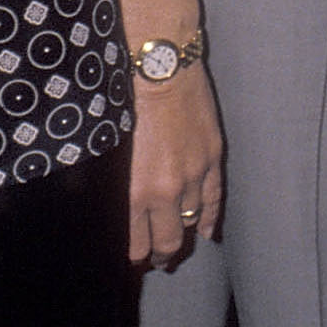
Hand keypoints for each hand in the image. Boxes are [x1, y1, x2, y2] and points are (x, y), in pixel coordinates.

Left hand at [126, 65, 224, 266]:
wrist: (161, 65)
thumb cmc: (126, 98)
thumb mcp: (112, 148)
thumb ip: (120, 181)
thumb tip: (122, 204)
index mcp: (136, 189)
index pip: (137, 243)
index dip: (136, 257)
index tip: (134, 259)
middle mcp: (167, 189)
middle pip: (169, 241)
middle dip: (161, 256)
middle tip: (156, 261)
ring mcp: (194, 175)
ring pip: (192, 222)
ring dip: (185, 236)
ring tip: (177, 246)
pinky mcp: (212, 157)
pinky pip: (214, 200)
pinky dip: (211, 220)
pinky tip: (208, 232)